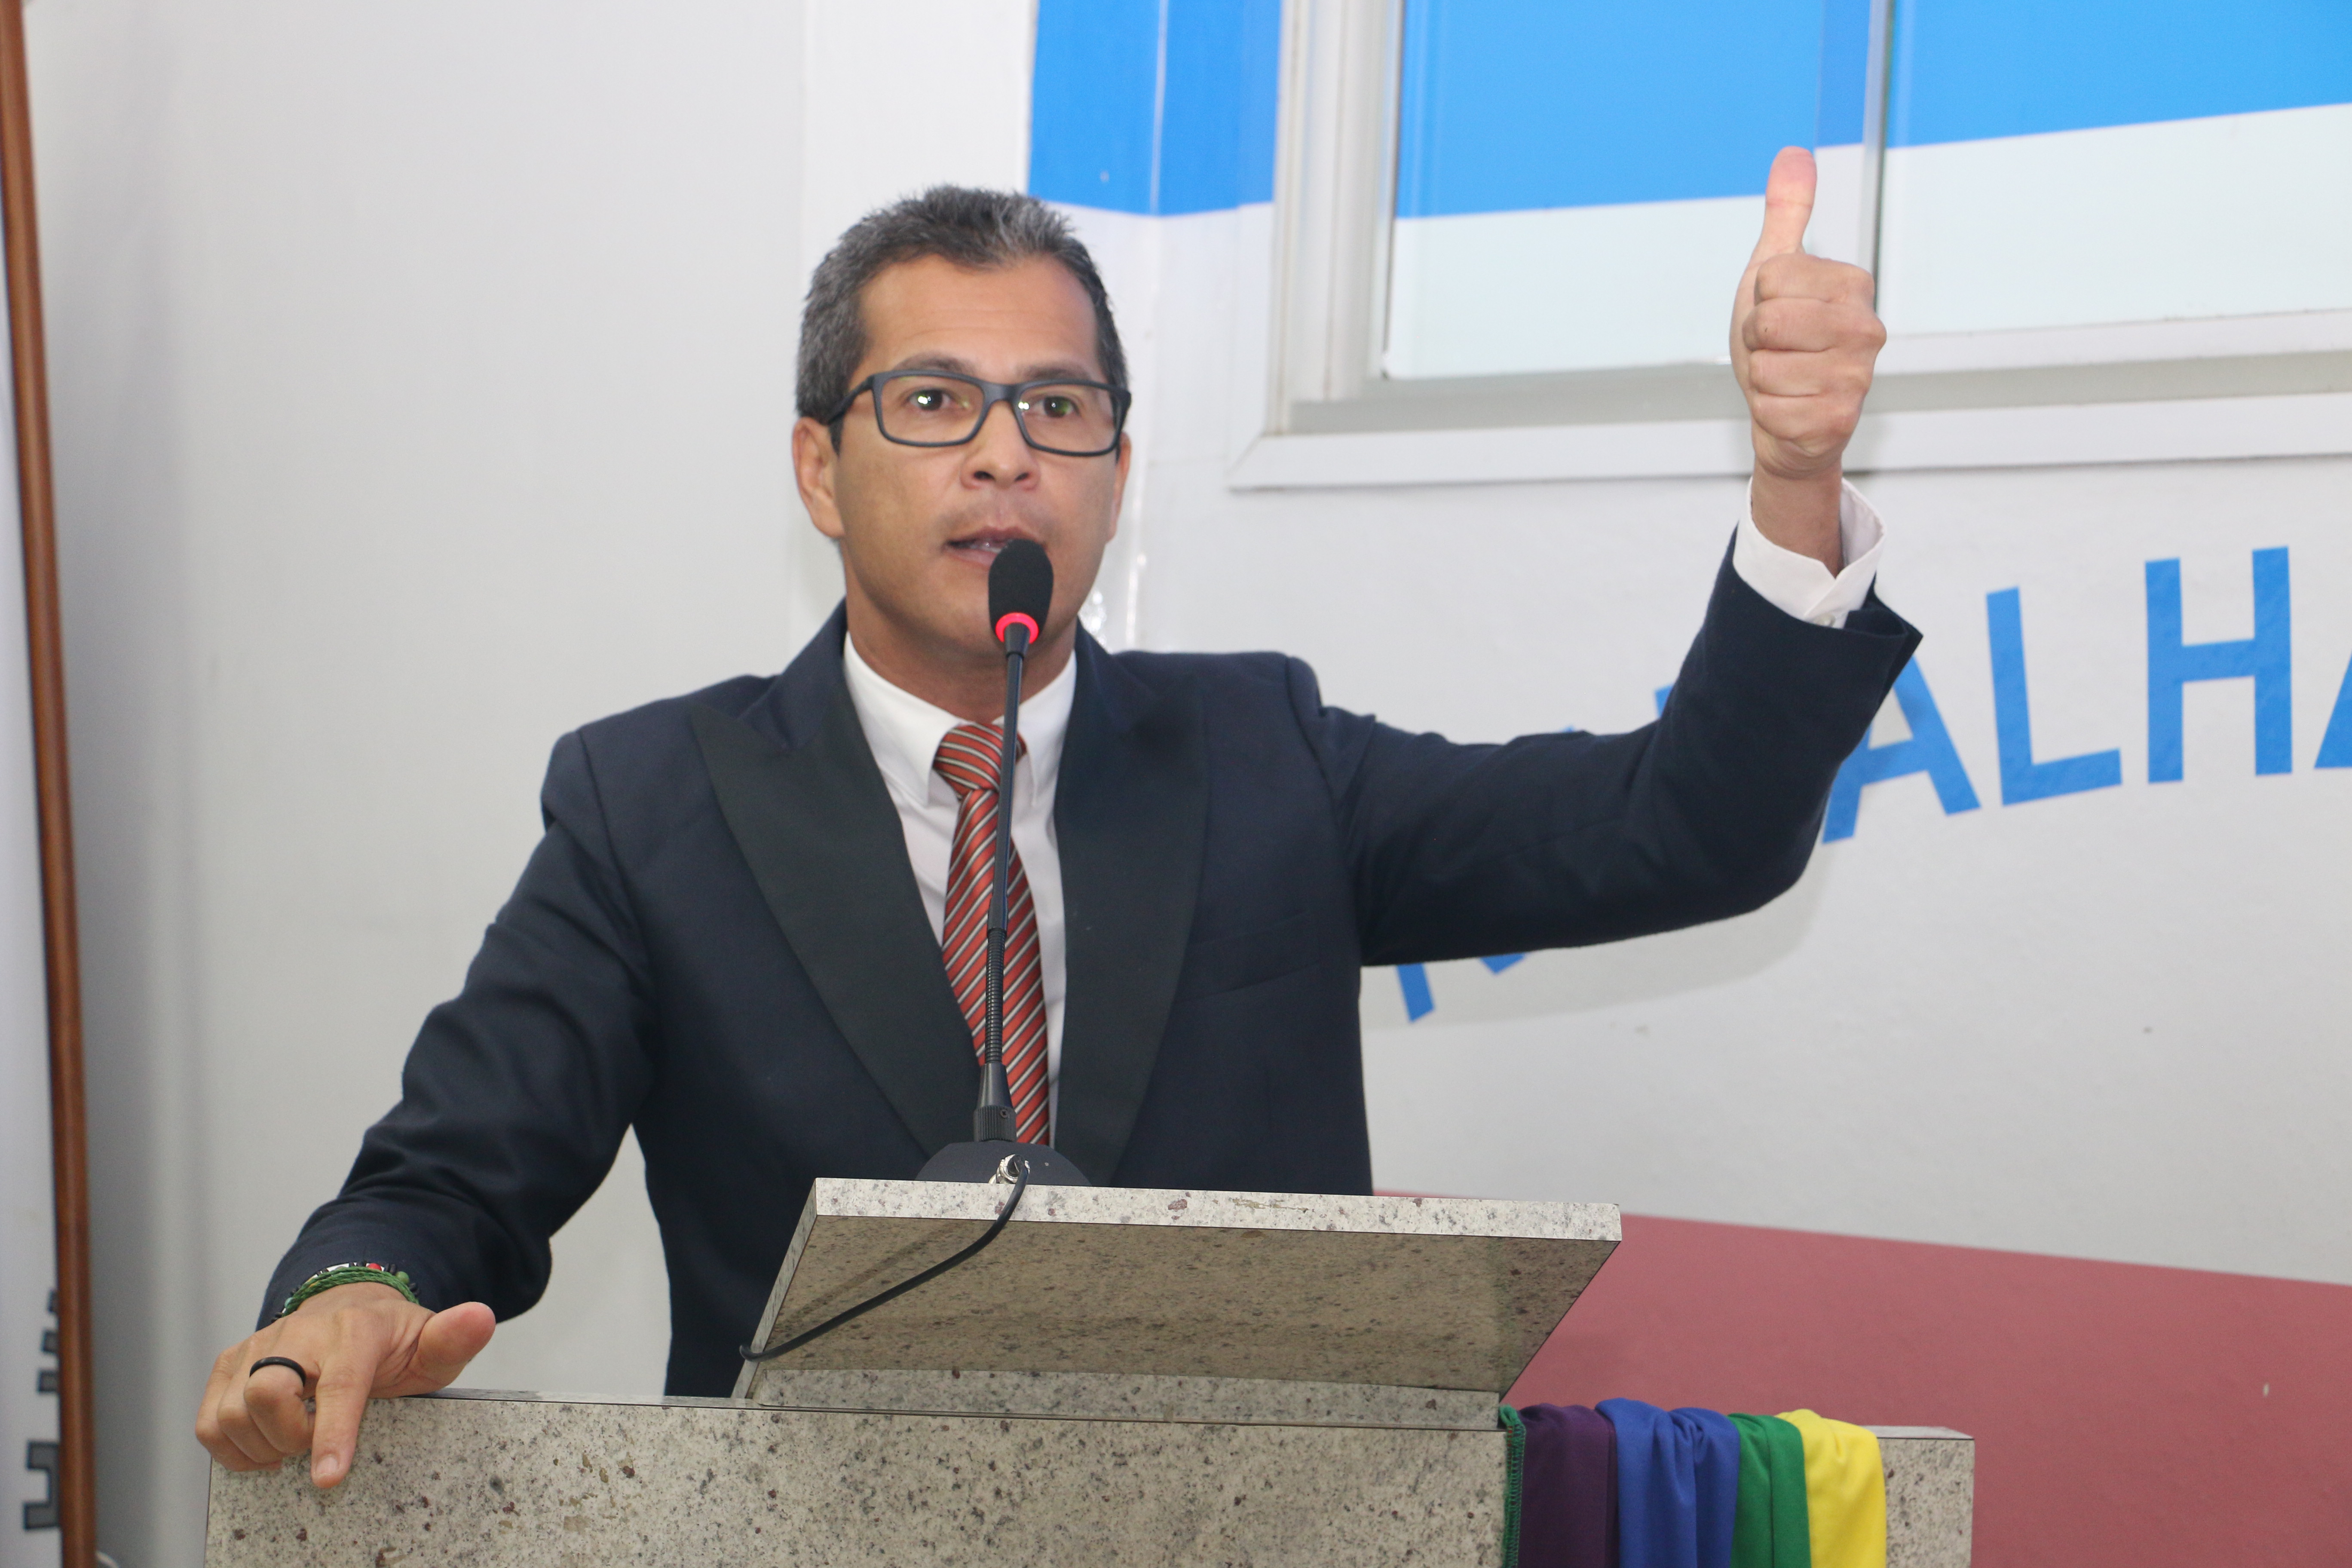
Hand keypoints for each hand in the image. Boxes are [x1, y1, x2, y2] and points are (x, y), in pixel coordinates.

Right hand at [195, 1282, 494, 1488]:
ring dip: (261, 1446)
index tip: (329, 1479)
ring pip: (231, 1411)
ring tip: (296, 1444)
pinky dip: (230, 1446)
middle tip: (315, 1448)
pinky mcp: (230, 1363)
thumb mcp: (431, 1342)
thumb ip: (454, 1339)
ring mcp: (258, 1345)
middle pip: (266, 1394)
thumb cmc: (392, 1339)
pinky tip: (266, 1446)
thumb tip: (481, 1318)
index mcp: (355, 1329)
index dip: (332, 1434)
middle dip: (289, 1438)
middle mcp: (299, 1332)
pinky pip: (209, 1419)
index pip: (339, 1384)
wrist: (351, 1308)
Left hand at [1730, 146, 1885, 570]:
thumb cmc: (1782, 346)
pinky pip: (1770, 409)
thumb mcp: (1774, 274)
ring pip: (1765, 367)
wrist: (1789, 419)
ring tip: (1785, 380)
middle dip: (1757, 341)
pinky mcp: (1839, 420)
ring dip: (1762, 379)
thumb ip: (1788, 215)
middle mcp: (1866, 329)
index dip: (1758, 300)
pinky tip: (1790, 410)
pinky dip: (1768, 414)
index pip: (1771, 276)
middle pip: (1768, 321)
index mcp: (1852, 285)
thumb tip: (1794, 154)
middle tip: (1777, 350)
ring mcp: (1857, 377)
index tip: (1776, 314)